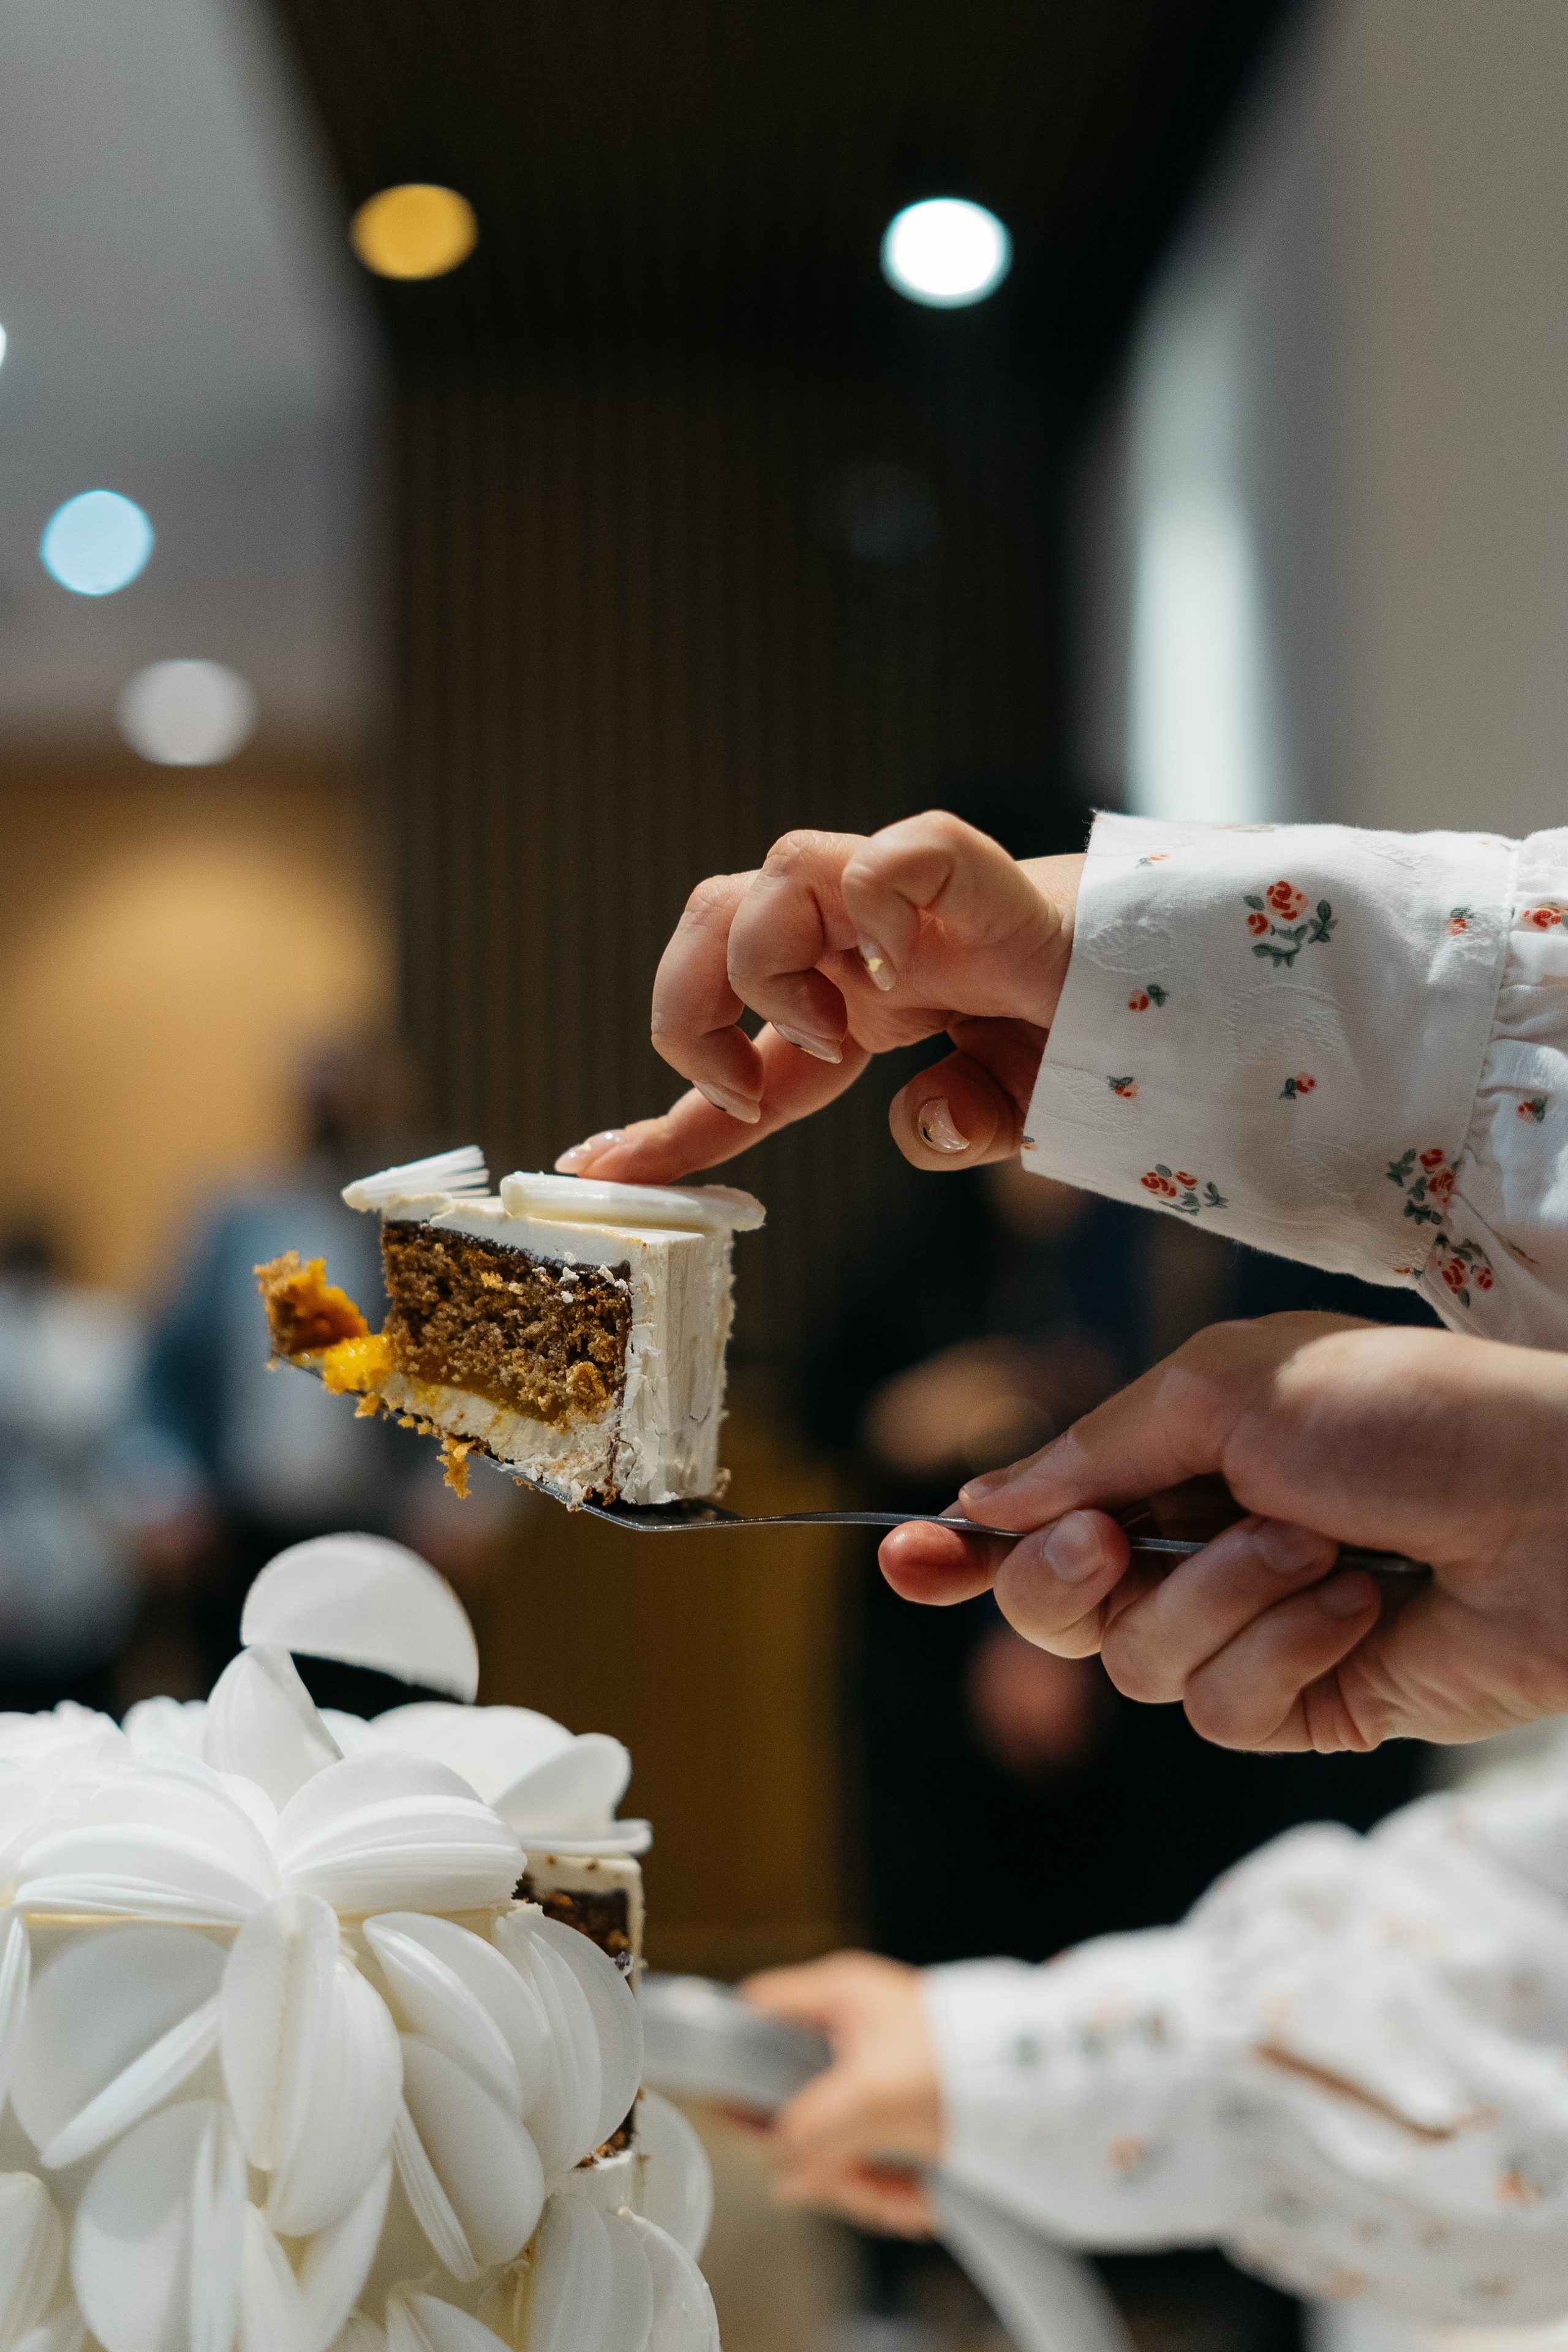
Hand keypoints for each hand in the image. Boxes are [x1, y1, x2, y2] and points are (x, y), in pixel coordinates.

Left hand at [553, 814, 1081, 1181]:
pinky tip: (905, 977)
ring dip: (773, 971)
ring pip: (771, 870)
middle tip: (745, 1090)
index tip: (594, 1166)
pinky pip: (890, 852)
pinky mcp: (967, 868)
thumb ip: (945, 1127)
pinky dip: (878, 906)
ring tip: (835, 1040)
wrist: (1186, 993)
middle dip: (688, 1006)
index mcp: (852, 997)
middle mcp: (861, 936)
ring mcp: (907, 896)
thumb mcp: (1000, 1115)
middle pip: (710, 912)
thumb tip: (914, 1126)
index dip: (662, 1112)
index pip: (727, 1042)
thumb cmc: (1092, 1040)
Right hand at [741, 1951, 942, 2236]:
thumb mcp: (870, 2097)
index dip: (737, 2063)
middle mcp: (852, 2026)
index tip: (739, 2118)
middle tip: (854, 2184)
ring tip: (902, 2200)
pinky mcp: (901, 2105)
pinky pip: (871, 2150)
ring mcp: (876, 2067)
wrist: (1043, 2089)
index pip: (757, 2013)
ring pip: (834, 2135)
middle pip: (795, 2099)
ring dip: (864, 2182)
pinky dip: (890, 2183)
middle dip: (825, 2157)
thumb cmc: (962, 2066)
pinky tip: (916, 2199)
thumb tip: (782, 2168)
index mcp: (838, 1995)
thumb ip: (809, 2131)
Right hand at [880, 1314, 1567, 1750]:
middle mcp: (1202, 1552)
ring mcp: (1254, 1636)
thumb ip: (1094, 1449)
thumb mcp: (1227, 1387)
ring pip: (1136, 1666)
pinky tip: (1357, 1607)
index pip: (1042, 1518)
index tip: (903, 1561)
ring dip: (1218, 1599)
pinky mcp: (1307, 1708)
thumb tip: (983, 1502)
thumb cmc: (1411, 1413)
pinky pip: (1223, 1711)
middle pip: (1055, 1611)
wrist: (1560, 1501)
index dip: (963, 1551)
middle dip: (1065, 1582)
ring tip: (1314, 1544)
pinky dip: (1284, 1651)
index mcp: (1179, 1462)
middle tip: (1112, 1542)